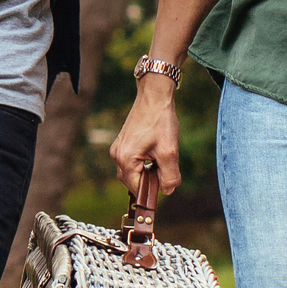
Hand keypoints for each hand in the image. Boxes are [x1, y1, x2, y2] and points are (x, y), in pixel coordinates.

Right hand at [111, 73, 181, 197]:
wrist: (154, 96)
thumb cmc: (160, 121)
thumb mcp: (169, 151)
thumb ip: (169, 176)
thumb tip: (167, 191)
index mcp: (125, 159)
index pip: (137, 189)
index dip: (152, 191)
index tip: (165, 185)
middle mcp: (117, 156)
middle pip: (134, 182)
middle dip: (151, 179)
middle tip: (166, 166)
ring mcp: (118, 149)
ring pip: (134, 172)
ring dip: (149, 170)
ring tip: (161, 156)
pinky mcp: (123, 144)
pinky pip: (133, 162)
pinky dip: (146, 162)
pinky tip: (156, 151)